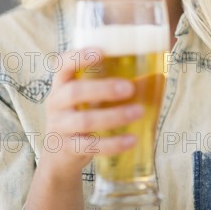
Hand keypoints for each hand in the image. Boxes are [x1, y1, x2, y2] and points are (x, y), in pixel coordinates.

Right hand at [41, 48, 142, 177]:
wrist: (58, 157)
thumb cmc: (79, 116)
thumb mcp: (83, 98)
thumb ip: (105, 84)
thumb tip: (155, 74)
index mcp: (61, 84)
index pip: (62, 64)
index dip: (79, 57)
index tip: (102, 52)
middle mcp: (56, 103)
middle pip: (75, 92)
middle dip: (104, 89)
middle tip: (129, 88)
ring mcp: (60, 127)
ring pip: (85, 120)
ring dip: (114, 116)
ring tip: (139, 112)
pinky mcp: (69, 149)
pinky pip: (91, 146)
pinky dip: (113, 143)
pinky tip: (132, 140)